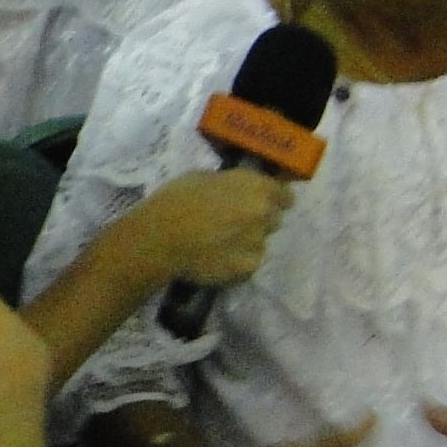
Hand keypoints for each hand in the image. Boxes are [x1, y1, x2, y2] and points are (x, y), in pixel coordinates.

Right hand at [119, 167, 293, 291]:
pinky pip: (250, 263)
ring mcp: (258, 243)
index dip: (275, 199)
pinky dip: (239, 262)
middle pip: (274, 219)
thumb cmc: (176, 200)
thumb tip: (236, 191)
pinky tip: (218, 259)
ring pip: (261, 242)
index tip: (263, 202)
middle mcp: (264, 214)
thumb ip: (230, 185)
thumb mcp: (204, 177)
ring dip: (248, 242)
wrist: (160, 239)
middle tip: (235, 223)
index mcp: (256, 187)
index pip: (286, 195)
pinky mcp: (248, 269)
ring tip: (222, 244)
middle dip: (259, 220)